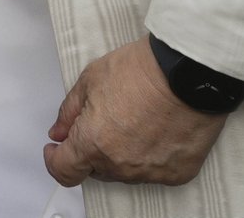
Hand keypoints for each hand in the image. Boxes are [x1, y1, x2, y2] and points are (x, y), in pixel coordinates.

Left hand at [43, 36, 226, 186]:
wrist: (188, 73)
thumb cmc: (143, 71)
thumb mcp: (90, 80)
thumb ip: (69, 112)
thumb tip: (60, 131)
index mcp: (92, 143)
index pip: (63, 170)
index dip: (55, 160)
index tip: (56, 150)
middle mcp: (119, 164)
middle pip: (95, 168)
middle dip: (91, 148)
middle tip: (103, 119)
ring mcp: (149, 172)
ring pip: (124, 170)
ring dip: (121, 152)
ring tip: (135, 118)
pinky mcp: (176, 173)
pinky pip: (154, 170)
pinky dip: (150, 155)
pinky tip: (156, 129)